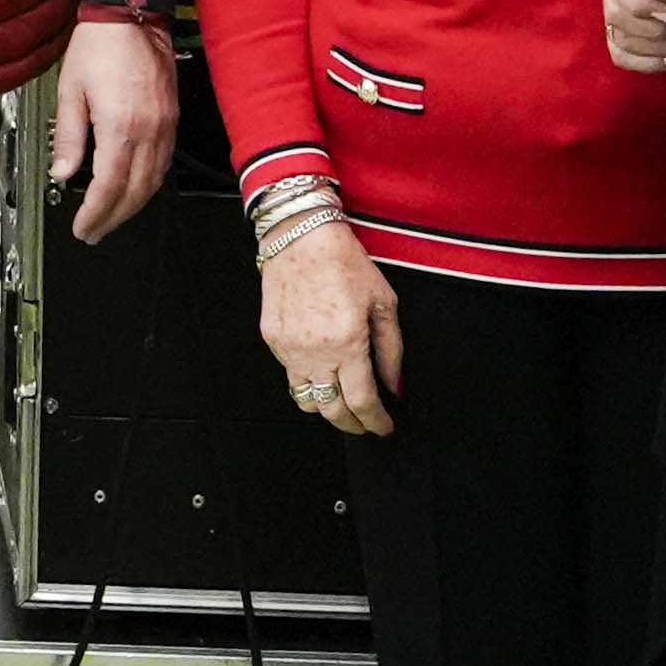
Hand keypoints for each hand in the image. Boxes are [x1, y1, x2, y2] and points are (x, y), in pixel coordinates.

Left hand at [46, 13, 177, 244]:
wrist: (130, 15)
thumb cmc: (99, 45)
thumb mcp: (70, 90)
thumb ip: (68, 136)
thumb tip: (62, 171)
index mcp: (120, 125)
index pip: (109, 186)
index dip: (95, 214)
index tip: (82, 227)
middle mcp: (149, 130)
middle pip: (135, 191)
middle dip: (113, 218)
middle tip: (93, 232)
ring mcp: (166, 125)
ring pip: (154, 180)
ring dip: (133, 205)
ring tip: (111, 218)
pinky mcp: (172, 117)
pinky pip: (164, 162)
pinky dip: (149, 183)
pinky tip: (134, 188)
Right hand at [256, 206, 402, 438]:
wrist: (302, 238)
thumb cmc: (344, 264)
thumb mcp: (384, 305)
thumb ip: (391, 351)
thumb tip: (393, 386)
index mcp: (346, 343)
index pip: (362, 401)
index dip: (375, 422)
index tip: (383, 427)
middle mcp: (314, 351)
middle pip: (331, 410)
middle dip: (352, 424)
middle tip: (365, 424)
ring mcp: (288, 348)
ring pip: (305, 399)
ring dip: (326, 408)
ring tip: (341, 403)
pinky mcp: (271, 339)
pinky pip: (290, 374)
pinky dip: (308, 380)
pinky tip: (322, 371)